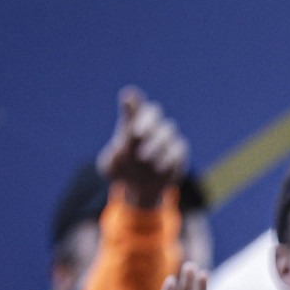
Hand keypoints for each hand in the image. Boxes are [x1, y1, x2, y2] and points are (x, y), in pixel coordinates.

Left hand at [95, 89, 186, 209]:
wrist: (142, 189)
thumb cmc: (122, 172)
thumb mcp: (110, 168)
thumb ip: (112, 157)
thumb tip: (121, 149)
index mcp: (130, 124)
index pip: (133, 105)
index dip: (132, 101)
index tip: (127, 100)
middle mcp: (150, 126)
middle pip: (153, 111)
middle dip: (146, 120)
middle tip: (137, 134)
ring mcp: (167, 137)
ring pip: (166, 130)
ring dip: (155, 143)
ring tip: (143, 158)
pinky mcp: (179, 152)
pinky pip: (177, 148)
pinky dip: (167, 157)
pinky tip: (158, 167)